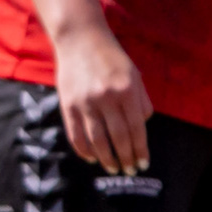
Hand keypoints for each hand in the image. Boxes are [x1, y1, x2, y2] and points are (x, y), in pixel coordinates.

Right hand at [49, 22, 151, 176]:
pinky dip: (84, 150)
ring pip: (97, 140)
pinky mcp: (68, 105)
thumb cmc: (112, 58)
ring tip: (113, 168)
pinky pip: (75, 134)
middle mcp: (107, 98)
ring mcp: (85, 103)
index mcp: (127, 91)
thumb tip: (143, 125)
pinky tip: (92, 158)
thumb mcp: (135, 75)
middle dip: (126, 157)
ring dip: (106, 158)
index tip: (143, 163)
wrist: (80, 40)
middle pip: (118, 137)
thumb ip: (141, 101)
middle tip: (130, 170)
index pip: (136, 128)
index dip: (140, 149)